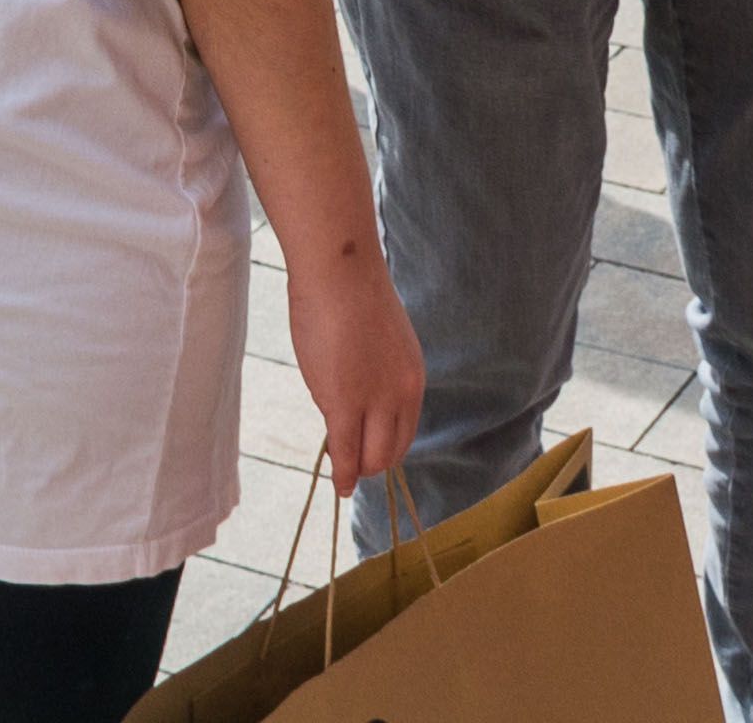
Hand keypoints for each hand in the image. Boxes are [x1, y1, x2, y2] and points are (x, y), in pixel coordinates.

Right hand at [284, 234, 427, 491]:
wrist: (339, 269)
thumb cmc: (348, 290)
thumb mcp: (376, 337)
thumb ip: (373, 367)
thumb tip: (354, 382)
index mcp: (412, 376)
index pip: (406, 428)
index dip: (387, 445)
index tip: (371, 451)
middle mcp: (403, 394)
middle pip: (392, 449)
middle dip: (374, 462)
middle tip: (354, 467)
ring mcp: (376, 401)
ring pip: (371, 455)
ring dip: (358, 470)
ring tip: (346, 479)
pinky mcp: (345, 403)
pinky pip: (345, 450)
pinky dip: (343, 473)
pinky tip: (339, 484)